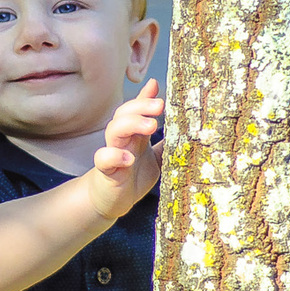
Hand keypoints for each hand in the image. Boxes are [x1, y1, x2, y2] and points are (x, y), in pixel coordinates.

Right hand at [89, 79, 164, 219]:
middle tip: (160, 105)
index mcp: (135, 134)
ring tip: (151, 126)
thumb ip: (167, 141)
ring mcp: (112, 152)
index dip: (146, 98)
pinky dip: (113, 155)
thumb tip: (186, 127)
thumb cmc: (135, 175)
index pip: (137, 109)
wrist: (112, 200)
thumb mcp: (157, 156)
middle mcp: (123, 139)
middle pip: (124, 114)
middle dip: (141, 107)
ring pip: (113, 130)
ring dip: (131, 124)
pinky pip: (102, 158)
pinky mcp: (105, 171)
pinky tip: (128, 159)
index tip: (159, 90)